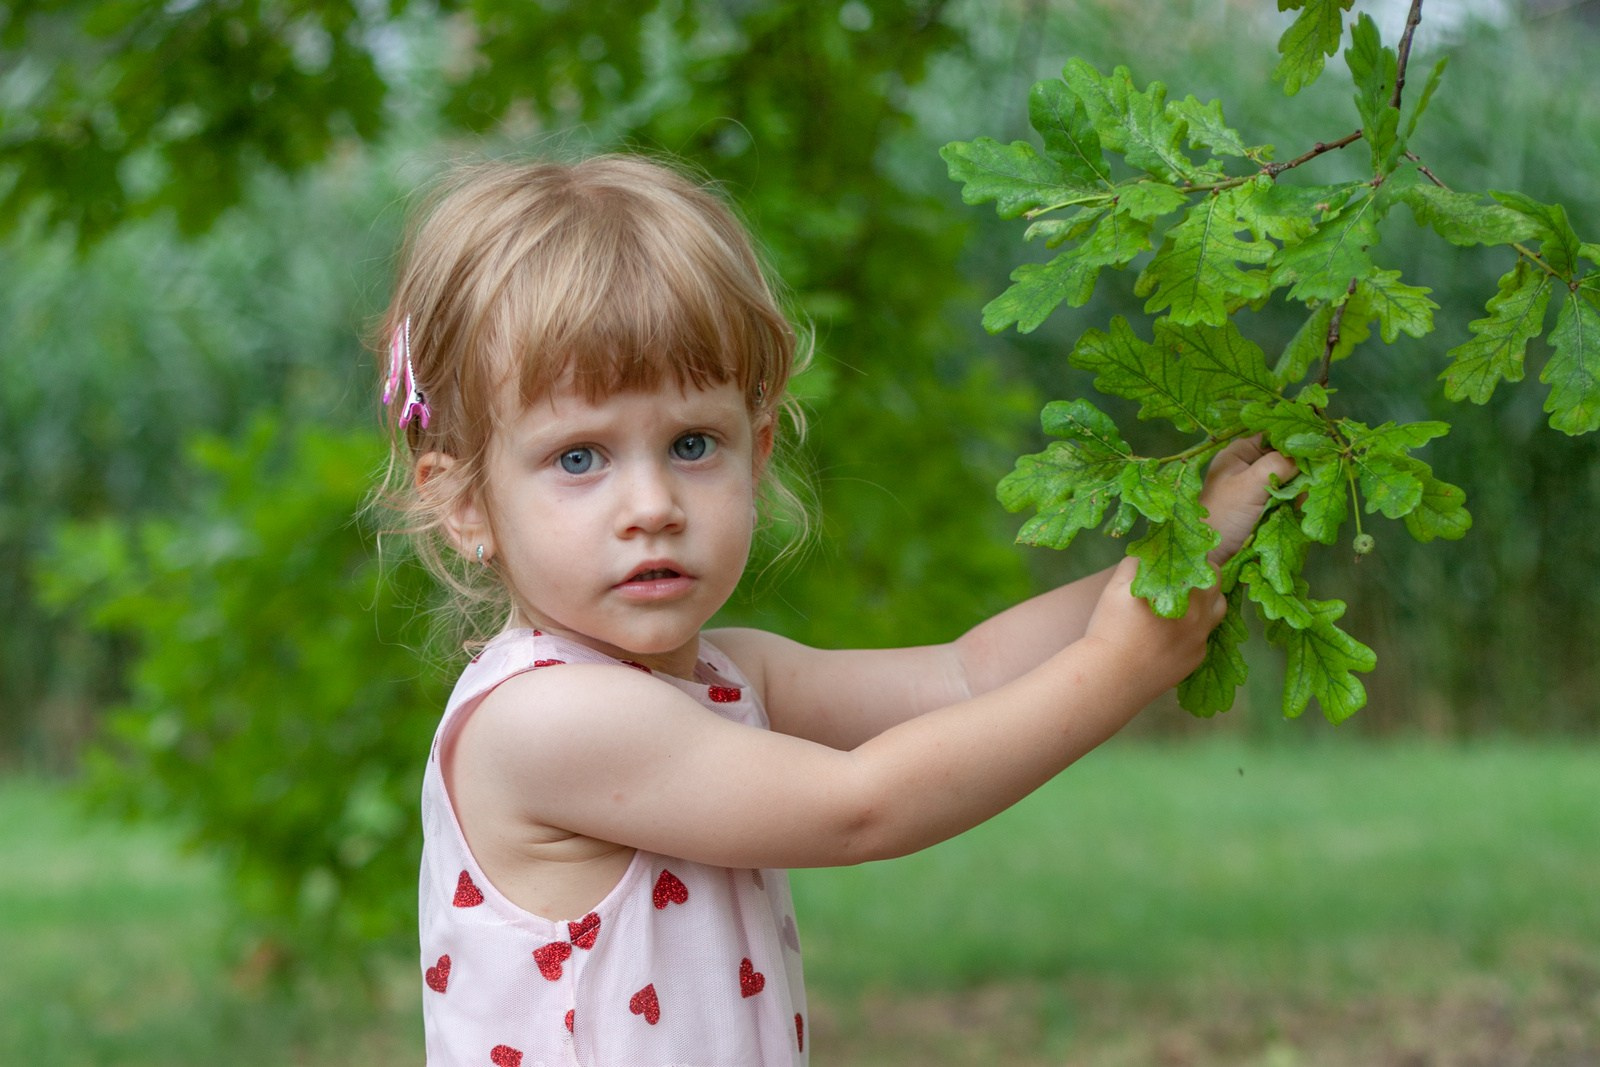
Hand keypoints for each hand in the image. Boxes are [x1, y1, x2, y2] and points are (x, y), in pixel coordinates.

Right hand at [1084, 556, 1226, 698]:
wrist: (1113, 676)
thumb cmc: (1111, 627)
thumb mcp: (1118, 586)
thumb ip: (1138, 561)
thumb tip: (1152, 550)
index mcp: (1183, 591)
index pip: (1204, 563)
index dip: (1191, 558)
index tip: (1178, 558)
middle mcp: (1200, 613)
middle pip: (1217, 584)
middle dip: (1202, 576)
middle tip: (1181, 577)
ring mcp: (1201, 637)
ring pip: (1218, 610)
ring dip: (1206, 601)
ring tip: (1184, 602)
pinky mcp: (1197, 657)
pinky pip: (1204, 635)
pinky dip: (1193, 628)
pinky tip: (1171, 632)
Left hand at [1200, 437, 1298, 563]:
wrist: (1212, 557)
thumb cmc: (1223, 516)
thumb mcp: (1249, 485)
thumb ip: (1278, 464)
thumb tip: (1309, 448)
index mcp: (1239, 452)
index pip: (1274, 434)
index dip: (1296, 439)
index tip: (1318, 448)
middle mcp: (1249, 465)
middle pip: (1286, 457)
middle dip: (1300, 469)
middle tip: (1309, 481)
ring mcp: (1258, 486)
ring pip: (1291, 478)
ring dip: (1299, 488)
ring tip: (1300, 500)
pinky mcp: (1265, 505)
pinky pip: (1288, 497)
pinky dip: (1295, 502)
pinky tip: (1298, 510)